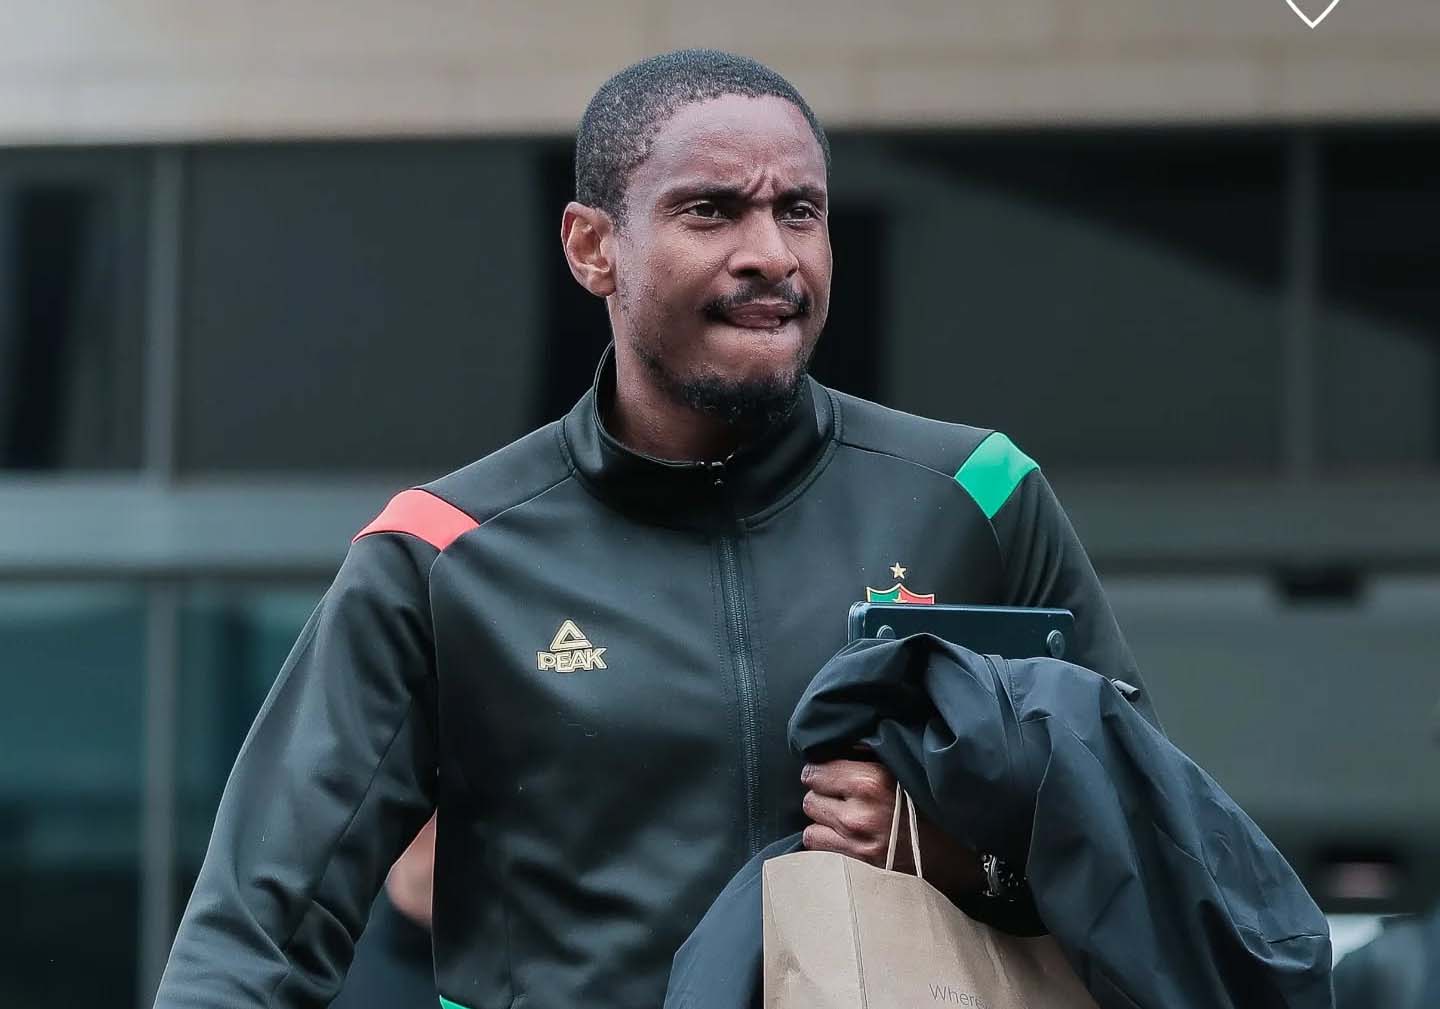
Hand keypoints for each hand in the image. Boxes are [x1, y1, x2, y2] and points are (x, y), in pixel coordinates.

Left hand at [800, 757, 986, 901]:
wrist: (963, 856)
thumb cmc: (934, 807)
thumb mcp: (904, 771)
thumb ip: (869, 758)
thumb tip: (839, 747)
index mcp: (872, 782)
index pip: (818, 770)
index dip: (823, 772)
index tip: (830, 775)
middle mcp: (860, 812)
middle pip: (811, 797)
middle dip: (822, 796)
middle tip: (839, 798)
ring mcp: (857, 844)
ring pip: (811, 826)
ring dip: (824, 823)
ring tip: (843, 821)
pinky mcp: (858, 868)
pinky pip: (819, 851)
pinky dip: (827, 844)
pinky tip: (844, 841)